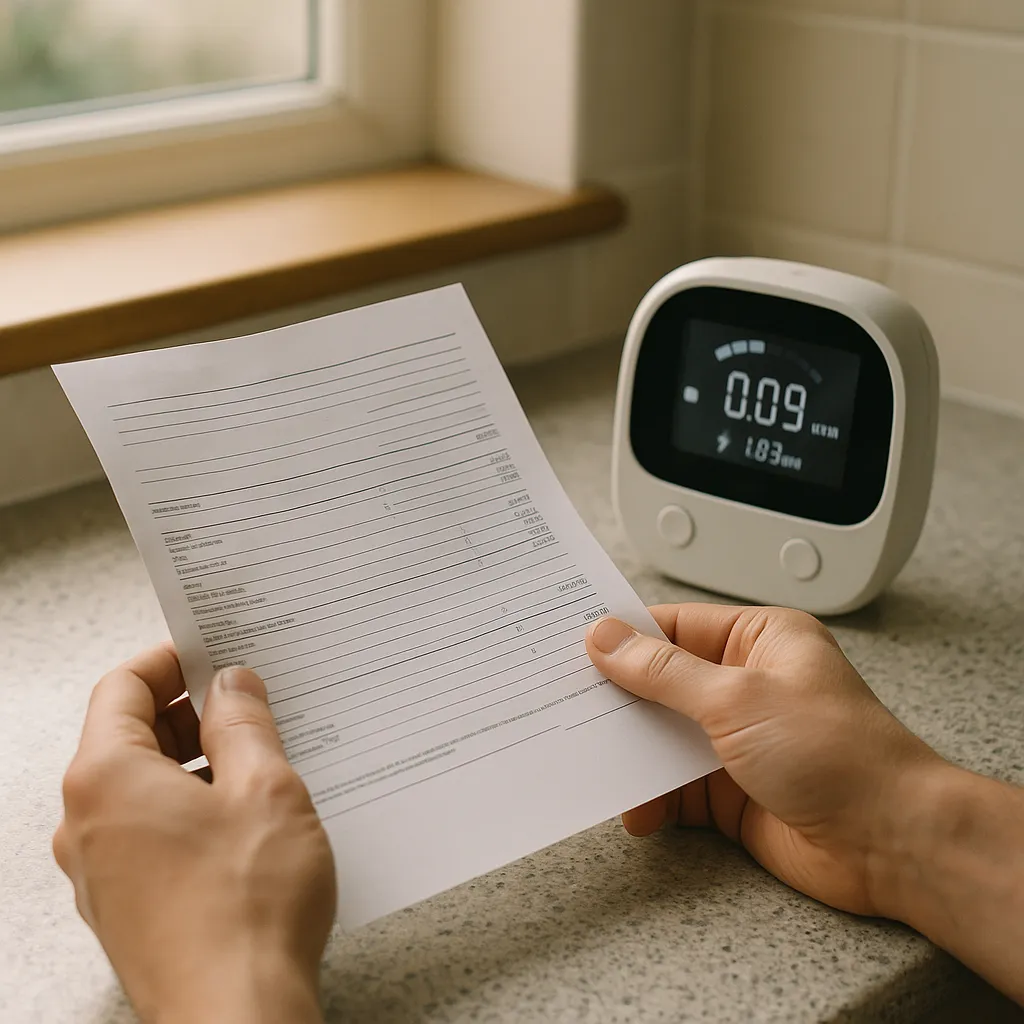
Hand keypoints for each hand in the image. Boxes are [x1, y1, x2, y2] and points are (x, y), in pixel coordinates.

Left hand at [54, 647, 334, 1023]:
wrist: (236, 1021)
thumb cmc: (246, 908)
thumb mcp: (264, 788)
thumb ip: (244, 723)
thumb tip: (232, 685)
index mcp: (105, 779)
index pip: (122, 687)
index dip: (171, 660)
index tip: (215, 653)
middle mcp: (87, 822)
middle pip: (129, 736)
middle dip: (192, 711)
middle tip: (253, 702)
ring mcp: (102, 870)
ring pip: (144, 787)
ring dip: (199, 761)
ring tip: (263, 759)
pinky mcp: (128, 905)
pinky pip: (152, 830)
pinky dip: (192, 807)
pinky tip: (249, 818)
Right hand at [585, 605, 944, 917]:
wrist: (891, 844)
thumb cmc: (840, 755)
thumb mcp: (737, 697)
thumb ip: (664, 672)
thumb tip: (608, 640)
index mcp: (760, 640)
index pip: (675, 626)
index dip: (626, 635)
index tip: (577, 645)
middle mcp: (747, 685)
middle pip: (663, 683)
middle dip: (621, 699)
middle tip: (571, 704)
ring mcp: (738, 739)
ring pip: (663, 737)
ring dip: (632, 752)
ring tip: (595, 760)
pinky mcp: (731, 790)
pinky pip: (673, 786)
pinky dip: (651, 797)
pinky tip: (637, 808)